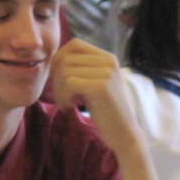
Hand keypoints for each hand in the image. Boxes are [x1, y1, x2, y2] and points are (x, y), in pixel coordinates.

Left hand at [49, 39, 139, 157]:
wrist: (124, 134)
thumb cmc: (106, 112)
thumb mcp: (96, 84)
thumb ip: (82, 69)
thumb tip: (55, 58)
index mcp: (107, 58)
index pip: (74, 44)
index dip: (59, 60)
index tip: (60, 81)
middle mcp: (108, 61)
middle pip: (66, 57)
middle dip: (55, 78)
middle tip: (61, 97)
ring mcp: (106, 72)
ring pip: (64, 71)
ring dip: (58, 90)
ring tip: (66, 104)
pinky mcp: (100, 86)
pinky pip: (68, 83)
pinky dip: (63, 97)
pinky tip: (69, 107)